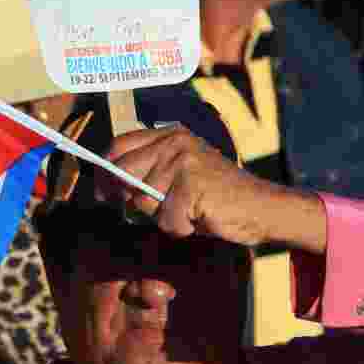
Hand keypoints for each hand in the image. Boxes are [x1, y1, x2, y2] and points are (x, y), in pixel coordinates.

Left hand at [94, 125, 274, 246]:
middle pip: (124, 174)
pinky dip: (179, 228)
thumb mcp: (178, 174)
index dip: (105, 171)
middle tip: (160, 207)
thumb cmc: (214, 196)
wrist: (261, 207)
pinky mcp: (192, 185)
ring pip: (143, 202)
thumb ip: (146, 174)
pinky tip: (199, 218)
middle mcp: (174, 142)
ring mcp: (183, 162)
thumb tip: (104, 187)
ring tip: (189, 210)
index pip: (119, 146)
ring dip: (163, 217)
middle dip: (133, 199)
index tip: (102, 192)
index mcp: (169, 135)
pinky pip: (165, 219)